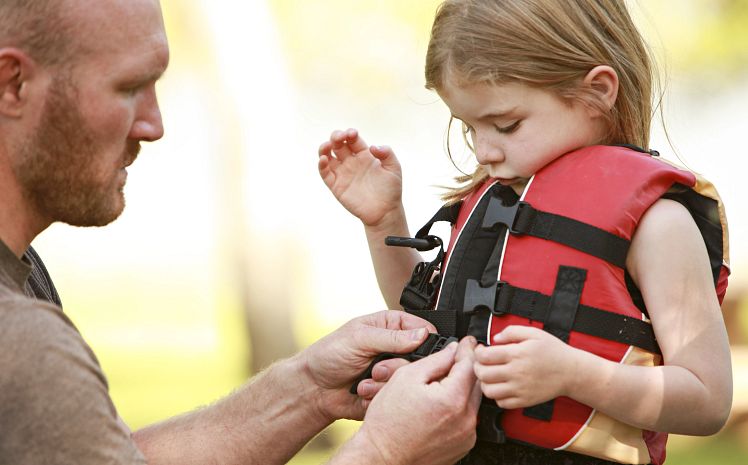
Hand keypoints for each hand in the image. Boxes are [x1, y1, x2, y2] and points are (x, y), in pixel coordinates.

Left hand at [299, 310, 436, 421]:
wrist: (314, 388)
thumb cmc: (330, 355)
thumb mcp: (359, 338)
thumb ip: (392, 337)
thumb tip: (422, 334)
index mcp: (391, 327)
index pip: (422, 328)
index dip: (424, 339)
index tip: (416, 349)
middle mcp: (396, 349)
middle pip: (420, 358)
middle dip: (397, 366)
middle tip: (377, 368)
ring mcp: (393, 371)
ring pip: (409, 379)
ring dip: (385, 382)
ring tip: (365, 379)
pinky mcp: (389, 392)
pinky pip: (397, 396)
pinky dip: (379, 395)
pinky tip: (362, 391)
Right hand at [318, 128, 402, 226]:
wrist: (385, 212)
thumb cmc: (391, 190)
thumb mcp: (394, 168)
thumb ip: (387, 153)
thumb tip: (373, 146)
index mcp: (364, 155)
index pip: (352, 139)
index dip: (350, 134)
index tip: (353, 134)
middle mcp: (351, 162)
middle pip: (338, 144)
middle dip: (336, 136)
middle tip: (340, 137)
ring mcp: (343, 173)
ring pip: (327, 156)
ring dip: (324, 148)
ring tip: (327, 145)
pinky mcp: (336, 186)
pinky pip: (325, 174)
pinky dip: (321, 165)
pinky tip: (324, 159)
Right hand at [352, 337, 480, 464]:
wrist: (383, 456)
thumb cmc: (388, 423)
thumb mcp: (406, 378)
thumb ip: (435, 360)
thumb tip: (452, 350)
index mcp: (453, 399)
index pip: (470, 364)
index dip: (468, 349)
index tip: (467, 342)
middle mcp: (465, 419)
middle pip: (475, 382)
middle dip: (465, 368)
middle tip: (452, 361)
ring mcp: (466, 434)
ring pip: (473, 400)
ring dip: (462, 388)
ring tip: (440, 386)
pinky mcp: (463, 445)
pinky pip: (467, 418)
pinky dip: (459, 408)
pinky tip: (439, 407)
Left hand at [474, 326, 577, 408]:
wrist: (571, 372)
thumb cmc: (553, 352)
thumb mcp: (534, 333)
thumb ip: (511, 331)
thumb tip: (495, 338)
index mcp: (517, 354)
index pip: (484, 356)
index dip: (477, 352)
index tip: (481, 350)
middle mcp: (516, 373)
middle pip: (483, 374)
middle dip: (478, 367)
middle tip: (482, 363)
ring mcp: (520, 389)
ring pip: (489, 391)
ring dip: (485, 383)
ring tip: (490, 376)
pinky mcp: (524, 401)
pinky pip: (501, 403)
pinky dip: (497, 396)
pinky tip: (501, 387)